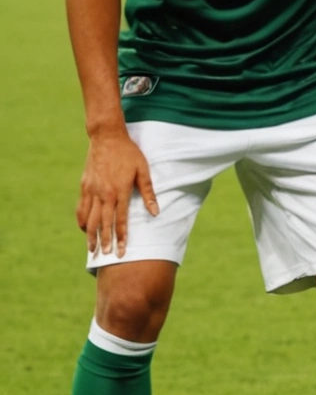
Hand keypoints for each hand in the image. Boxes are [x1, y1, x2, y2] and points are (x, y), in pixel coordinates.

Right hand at [77, 131, 157, 258]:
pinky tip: (84, 230)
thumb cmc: (129, 153)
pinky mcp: (84, 187)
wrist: (107, 138)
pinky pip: (81, 209)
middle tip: (107, 257)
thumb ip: (148, 192)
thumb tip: (155, 212)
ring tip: (93, 250)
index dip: (122, 237)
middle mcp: (104, 194)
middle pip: (103, 223)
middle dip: (106, 241)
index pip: (121, 220)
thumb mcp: (144, 170)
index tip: (123, 251)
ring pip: (89, 219)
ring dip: (91, 236)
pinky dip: (81, 221)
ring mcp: (92, 191)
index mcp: (120, 191)